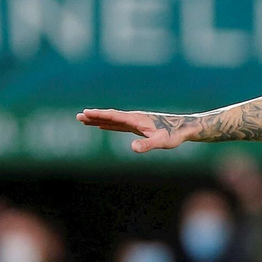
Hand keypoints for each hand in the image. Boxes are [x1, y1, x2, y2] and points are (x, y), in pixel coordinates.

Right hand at [76, 109, 195, 152]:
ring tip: (84, 119)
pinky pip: (119, 124)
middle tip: (78, 116)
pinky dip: (109, 124)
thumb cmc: (173, 135)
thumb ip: (146, 145)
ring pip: (113, 120)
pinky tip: (102, 125)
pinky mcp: (138, 126)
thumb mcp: (160, 142)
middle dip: (94, 116)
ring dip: (98, 119)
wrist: (183, 128)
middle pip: (110, 116)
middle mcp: (134, 118)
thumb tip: (132, 148)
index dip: (99, 115)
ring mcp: (135, 122)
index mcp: (136, 119)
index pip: (114, 116)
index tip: (85, 113)